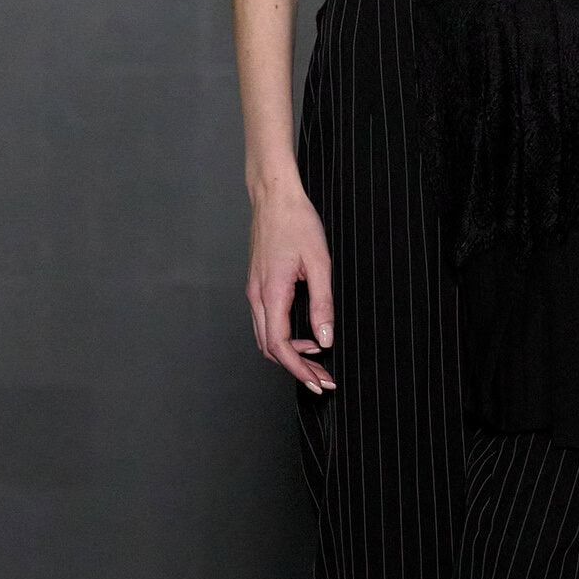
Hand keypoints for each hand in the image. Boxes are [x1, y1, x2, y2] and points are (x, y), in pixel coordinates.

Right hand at [247, 180, 335, 392]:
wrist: (274, 196)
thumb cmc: (296, 222)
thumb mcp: (319, 263)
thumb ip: (322, 304)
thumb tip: (324, 339)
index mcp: (271, 294)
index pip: (281, 347)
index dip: (299, 371)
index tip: (318, 382)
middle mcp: (257, 296)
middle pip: (270, 348)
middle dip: (296, 369)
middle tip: (322, 378)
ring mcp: (254, 290)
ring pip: (265, 337)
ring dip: (289, 355)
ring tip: (316, 362)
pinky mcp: (257, 284)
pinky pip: (265, 322)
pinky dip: (283, 337)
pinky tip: (304, 336)